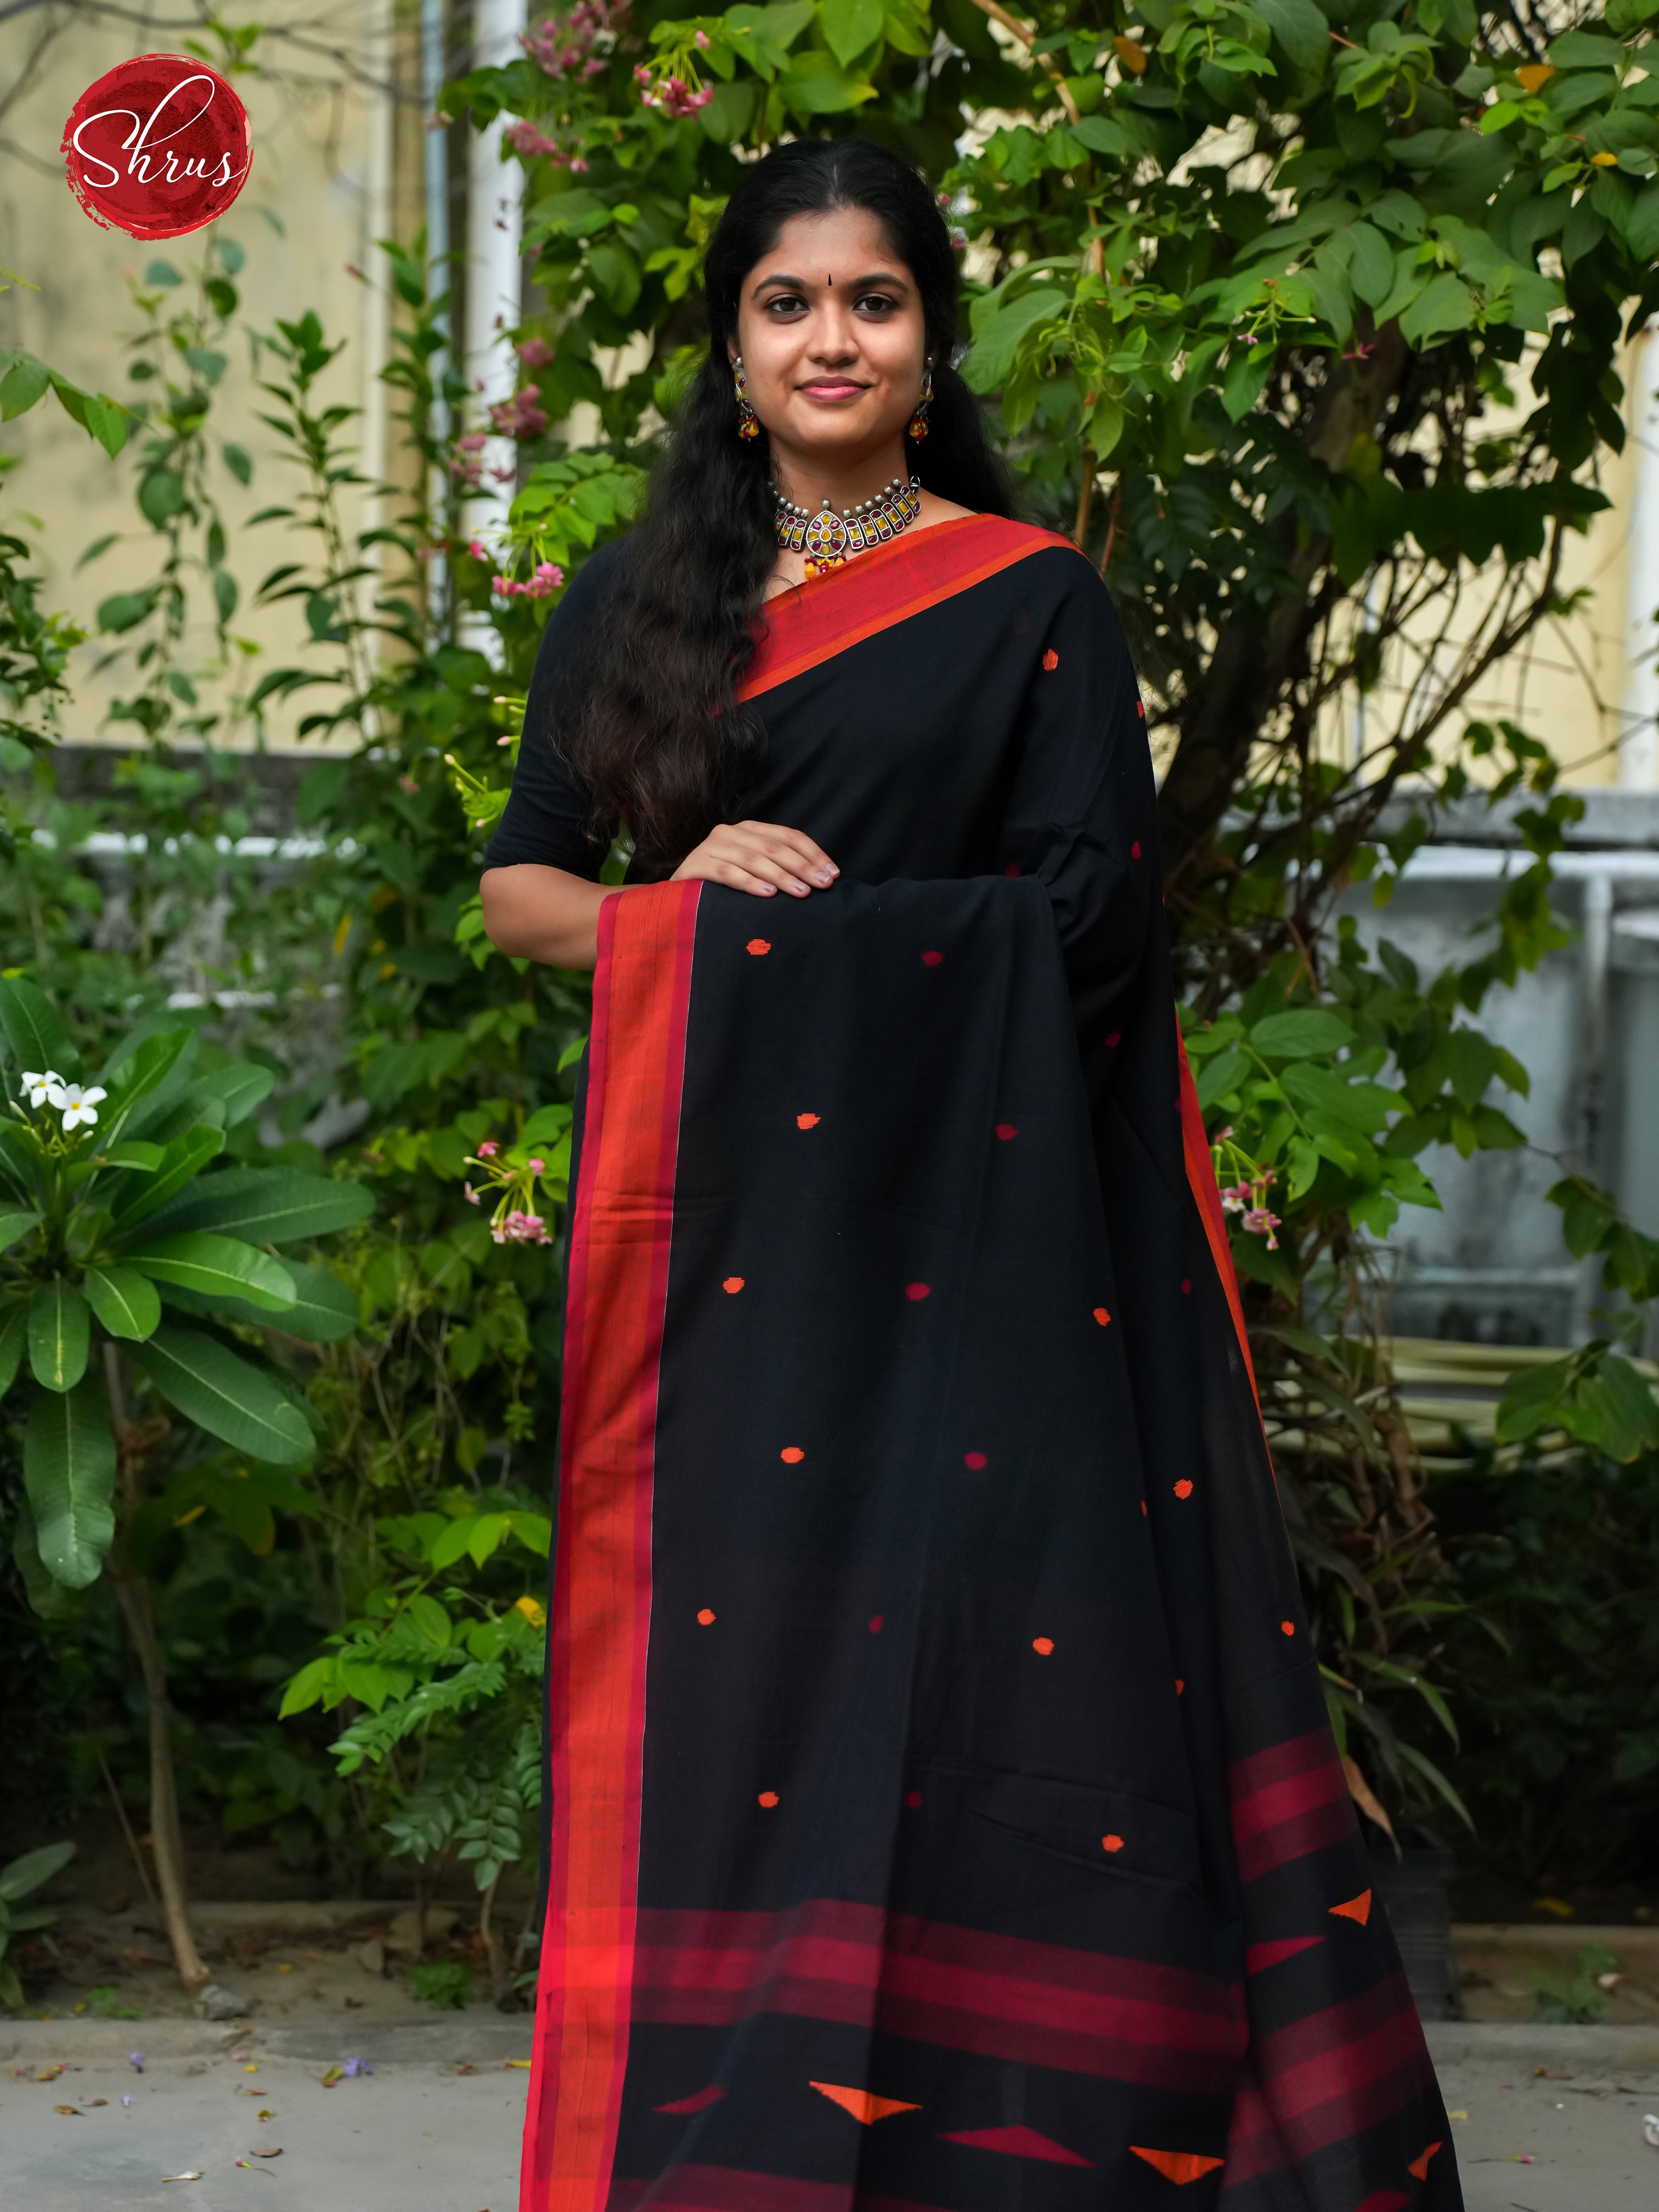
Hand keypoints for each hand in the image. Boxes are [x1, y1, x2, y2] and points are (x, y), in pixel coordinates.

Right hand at [670, 820, 838, 897]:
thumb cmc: (722, 888)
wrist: (675, 897)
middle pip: (775, 847)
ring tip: (802, 892)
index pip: (789, 836)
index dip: (814, 854)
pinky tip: (767, 894)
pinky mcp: (695, 864)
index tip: (833, 874)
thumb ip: (778, 868)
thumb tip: (818, 880)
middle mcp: (731, 833)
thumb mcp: (753, 872)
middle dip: (804, 867)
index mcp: (750, 830)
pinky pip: (726, 873)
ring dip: (782, 876)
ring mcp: (712, 846)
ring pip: (754, 859)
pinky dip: (748, 883)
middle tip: (823, 885)